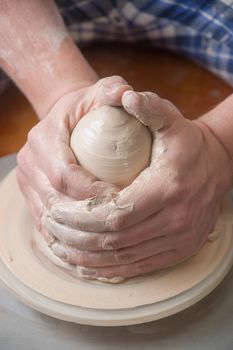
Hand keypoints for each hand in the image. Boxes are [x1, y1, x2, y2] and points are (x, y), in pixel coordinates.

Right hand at [16, 76, 131, 243]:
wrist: (64, 118)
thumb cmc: (87, 108)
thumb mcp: (101, 92)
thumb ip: (113, 90)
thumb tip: (128, 96)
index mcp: (43, 139)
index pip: (65, 175)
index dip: (92, 192)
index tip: (120, 198)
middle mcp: (30, 163)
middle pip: (55, 201)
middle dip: (87, 217)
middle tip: (118, 223)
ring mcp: (27, 183)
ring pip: (49, 218)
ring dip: (77, 232)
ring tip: (107, 237)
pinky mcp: (31, 196)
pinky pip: (46, 224)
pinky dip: (66, 237)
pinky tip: (89, 245)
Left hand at [43, 90, 232, 280]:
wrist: (218, 167)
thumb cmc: (188, 143)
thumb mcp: (172, 120)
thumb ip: (149, 108)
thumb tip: (123, 96)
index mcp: (168, 187)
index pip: (116, 213)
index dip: (82, 218)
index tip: (57, 212)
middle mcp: (175, 220)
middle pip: (115, 240)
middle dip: (77, 237)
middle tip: (52, 228)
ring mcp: (178, 240)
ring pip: (123, 258)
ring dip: (87, 257)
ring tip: (61, 248)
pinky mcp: (177, 251)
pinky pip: (137, 267)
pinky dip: (107, 268)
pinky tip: (86, 263)